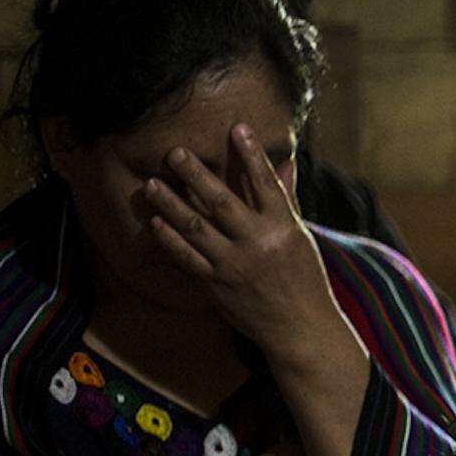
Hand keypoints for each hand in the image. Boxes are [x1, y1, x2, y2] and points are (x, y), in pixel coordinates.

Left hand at [134, 124, 361, 373]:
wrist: (300, 328)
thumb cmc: (304, 279)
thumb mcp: (300, 236)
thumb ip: (287, 198)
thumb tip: (286, 160)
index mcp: (284, 228)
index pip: (266, 183)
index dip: (251, 154)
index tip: (237, 128)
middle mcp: (259, 244)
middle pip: (221, 202)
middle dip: (196, 175)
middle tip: (174, 152)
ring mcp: (235, 265)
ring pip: (195, 227)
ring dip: (170, 203)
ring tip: (152, 183)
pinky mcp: (216, 284)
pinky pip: (186, 256)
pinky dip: (168, 238)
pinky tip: (155, 221)